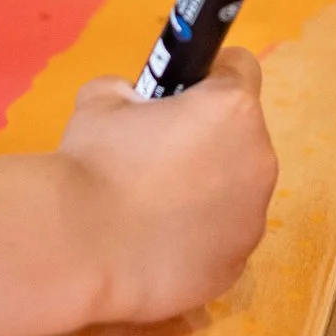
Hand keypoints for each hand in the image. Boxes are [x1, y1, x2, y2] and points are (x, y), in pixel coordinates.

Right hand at [59, 49, 277, 324]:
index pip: (241, 69)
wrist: (77, 250)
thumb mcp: (100, 101)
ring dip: (205, 191)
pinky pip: (221, 240)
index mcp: (232, 109)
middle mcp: (258, 161)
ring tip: (149, 209)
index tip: (182, 93)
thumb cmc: (91, 165)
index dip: (209, 77)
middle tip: (153, 158)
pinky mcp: (234, 266)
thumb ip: (129, 91)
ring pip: (235, 191)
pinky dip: (196, 238)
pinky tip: (153, 246)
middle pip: (241, 136)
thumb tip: (132, 101)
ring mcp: (251, 219)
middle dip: (206, 140)